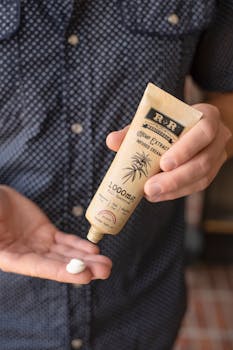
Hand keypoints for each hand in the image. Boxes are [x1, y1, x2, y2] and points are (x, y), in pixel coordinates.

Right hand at [0, 186, 111, 282]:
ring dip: (87, 259)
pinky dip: (80, 245)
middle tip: (105, 270)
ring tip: (106, 263)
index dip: (64, 272)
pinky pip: (66, 240)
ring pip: (66, 254)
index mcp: (10, 258)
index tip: (85, 275)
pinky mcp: (47, 232)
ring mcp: (39, 244)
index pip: (41, 268)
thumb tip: (14, 244)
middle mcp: (28, 255)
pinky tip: (94, 249)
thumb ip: (0, 234)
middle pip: (59, 264)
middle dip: (83, 268)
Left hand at [106, 104, 231, 201]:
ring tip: (150, 194)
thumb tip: (111, 141)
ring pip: (202, 178)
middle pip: (203, 162)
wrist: (195, 126)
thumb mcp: (158, 120)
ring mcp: (217, 157)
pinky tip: (158, 195)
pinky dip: (176, 192)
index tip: (163, 163)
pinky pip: (197, 186)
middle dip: (175, 178)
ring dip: (174, 189)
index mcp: (207, 117)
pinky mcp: (211, 172)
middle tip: (150, 188)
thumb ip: (136, 129)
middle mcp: (218, 138)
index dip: (185, 149)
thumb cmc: (173, 121)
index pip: (203, 132)